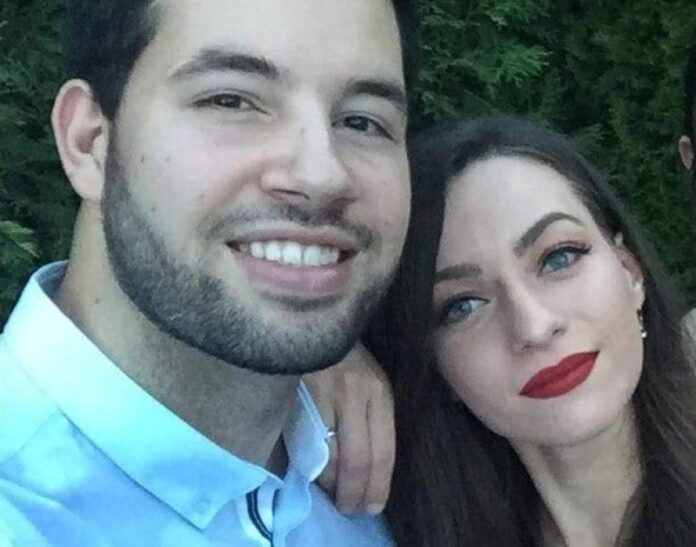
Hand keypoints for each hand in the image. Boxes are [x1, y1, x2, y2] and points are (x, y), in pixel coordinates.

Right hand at [304, 344, 394, 515]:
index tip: (373, 506)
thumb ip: (374, 416)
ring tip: (333, 493)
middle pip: (358, 459)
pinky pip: (305, 441)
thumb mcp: (370, 380)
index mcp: (380, 390)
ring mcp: (325, 393)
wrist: (312, 318)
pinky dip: (311, 464)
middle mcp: (356, 392)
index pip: (384, 450)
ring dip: (331, 483)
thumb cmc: (345, 356)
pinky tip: (314, 471)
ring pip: (329, 455)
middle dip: (354, 492)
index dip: (378, 486)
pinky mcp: (298, 394)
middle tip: (349, 509)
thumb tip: (374, 467)